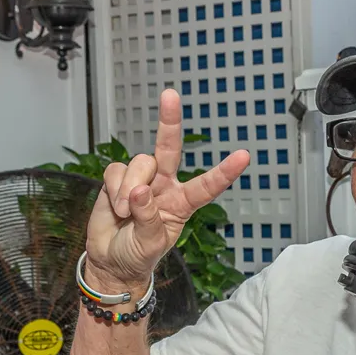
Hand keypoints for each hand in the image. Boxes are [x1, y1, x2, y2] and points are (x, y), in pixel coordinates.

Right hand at [84, 89, 249, 291]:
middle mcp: (165, 185)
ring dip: (129, 187)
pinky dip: (113, 187)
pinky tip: (115, 206)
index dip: (225, 172)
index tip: (243, 156)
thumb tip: (140, 191)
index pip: (207, 185)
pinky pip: (115, 170)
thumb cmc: (138, 254)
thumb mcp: (149, 244)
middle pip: (169, 148)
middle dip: (169, 122)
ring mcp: (142, 179)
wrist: (111, 259)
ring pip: (139, 163)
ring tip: (125, 212)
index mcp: (183, 203)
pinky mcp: (118, 178)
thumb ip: (148, 219)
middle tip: (170, 95)